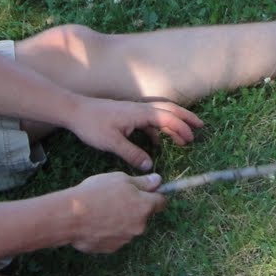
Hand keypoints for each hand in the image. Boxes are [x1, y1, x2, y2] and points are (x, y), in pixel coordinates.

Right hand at [64, 172, 166, 253]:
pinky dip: (108, 232)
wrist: (71, 217)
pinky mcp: (111, 249)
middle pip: (143, 216)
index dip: (154, 195)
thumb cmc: (96, 193)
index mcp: (144, 207)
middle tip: (114, 199)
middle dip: (134, 208)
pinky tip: (94, 223)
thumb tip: (158, 180)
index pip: (161, 202)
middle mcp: (139, 226)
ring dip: (120, 221)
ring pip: (128, 227)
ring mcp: (125, 239)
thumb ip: (142, 182)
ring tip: (100, 211)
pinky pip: (114, 238)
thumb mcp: (120, 179)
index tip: (146, 192)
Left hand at [71, 96, 202, 170]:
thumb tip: (149, 166)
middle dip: (186, 118)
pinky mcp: (128, 115)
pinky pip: (149, 121)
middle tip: (200, 127)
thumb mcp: (112, 143)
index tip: (192, 138)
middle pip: (169, 110)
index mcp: (140, 113)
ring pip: (160, 115)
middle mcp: (140, 109)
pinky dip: (158, 129)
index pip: (167, 118)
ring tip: (183, 139)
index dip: (181, 127)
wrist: (75, 111)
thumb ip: (132, 154)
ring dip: (173, 125)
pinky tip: (157, 143)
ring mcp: (134, 111)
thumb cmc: (93, 125)